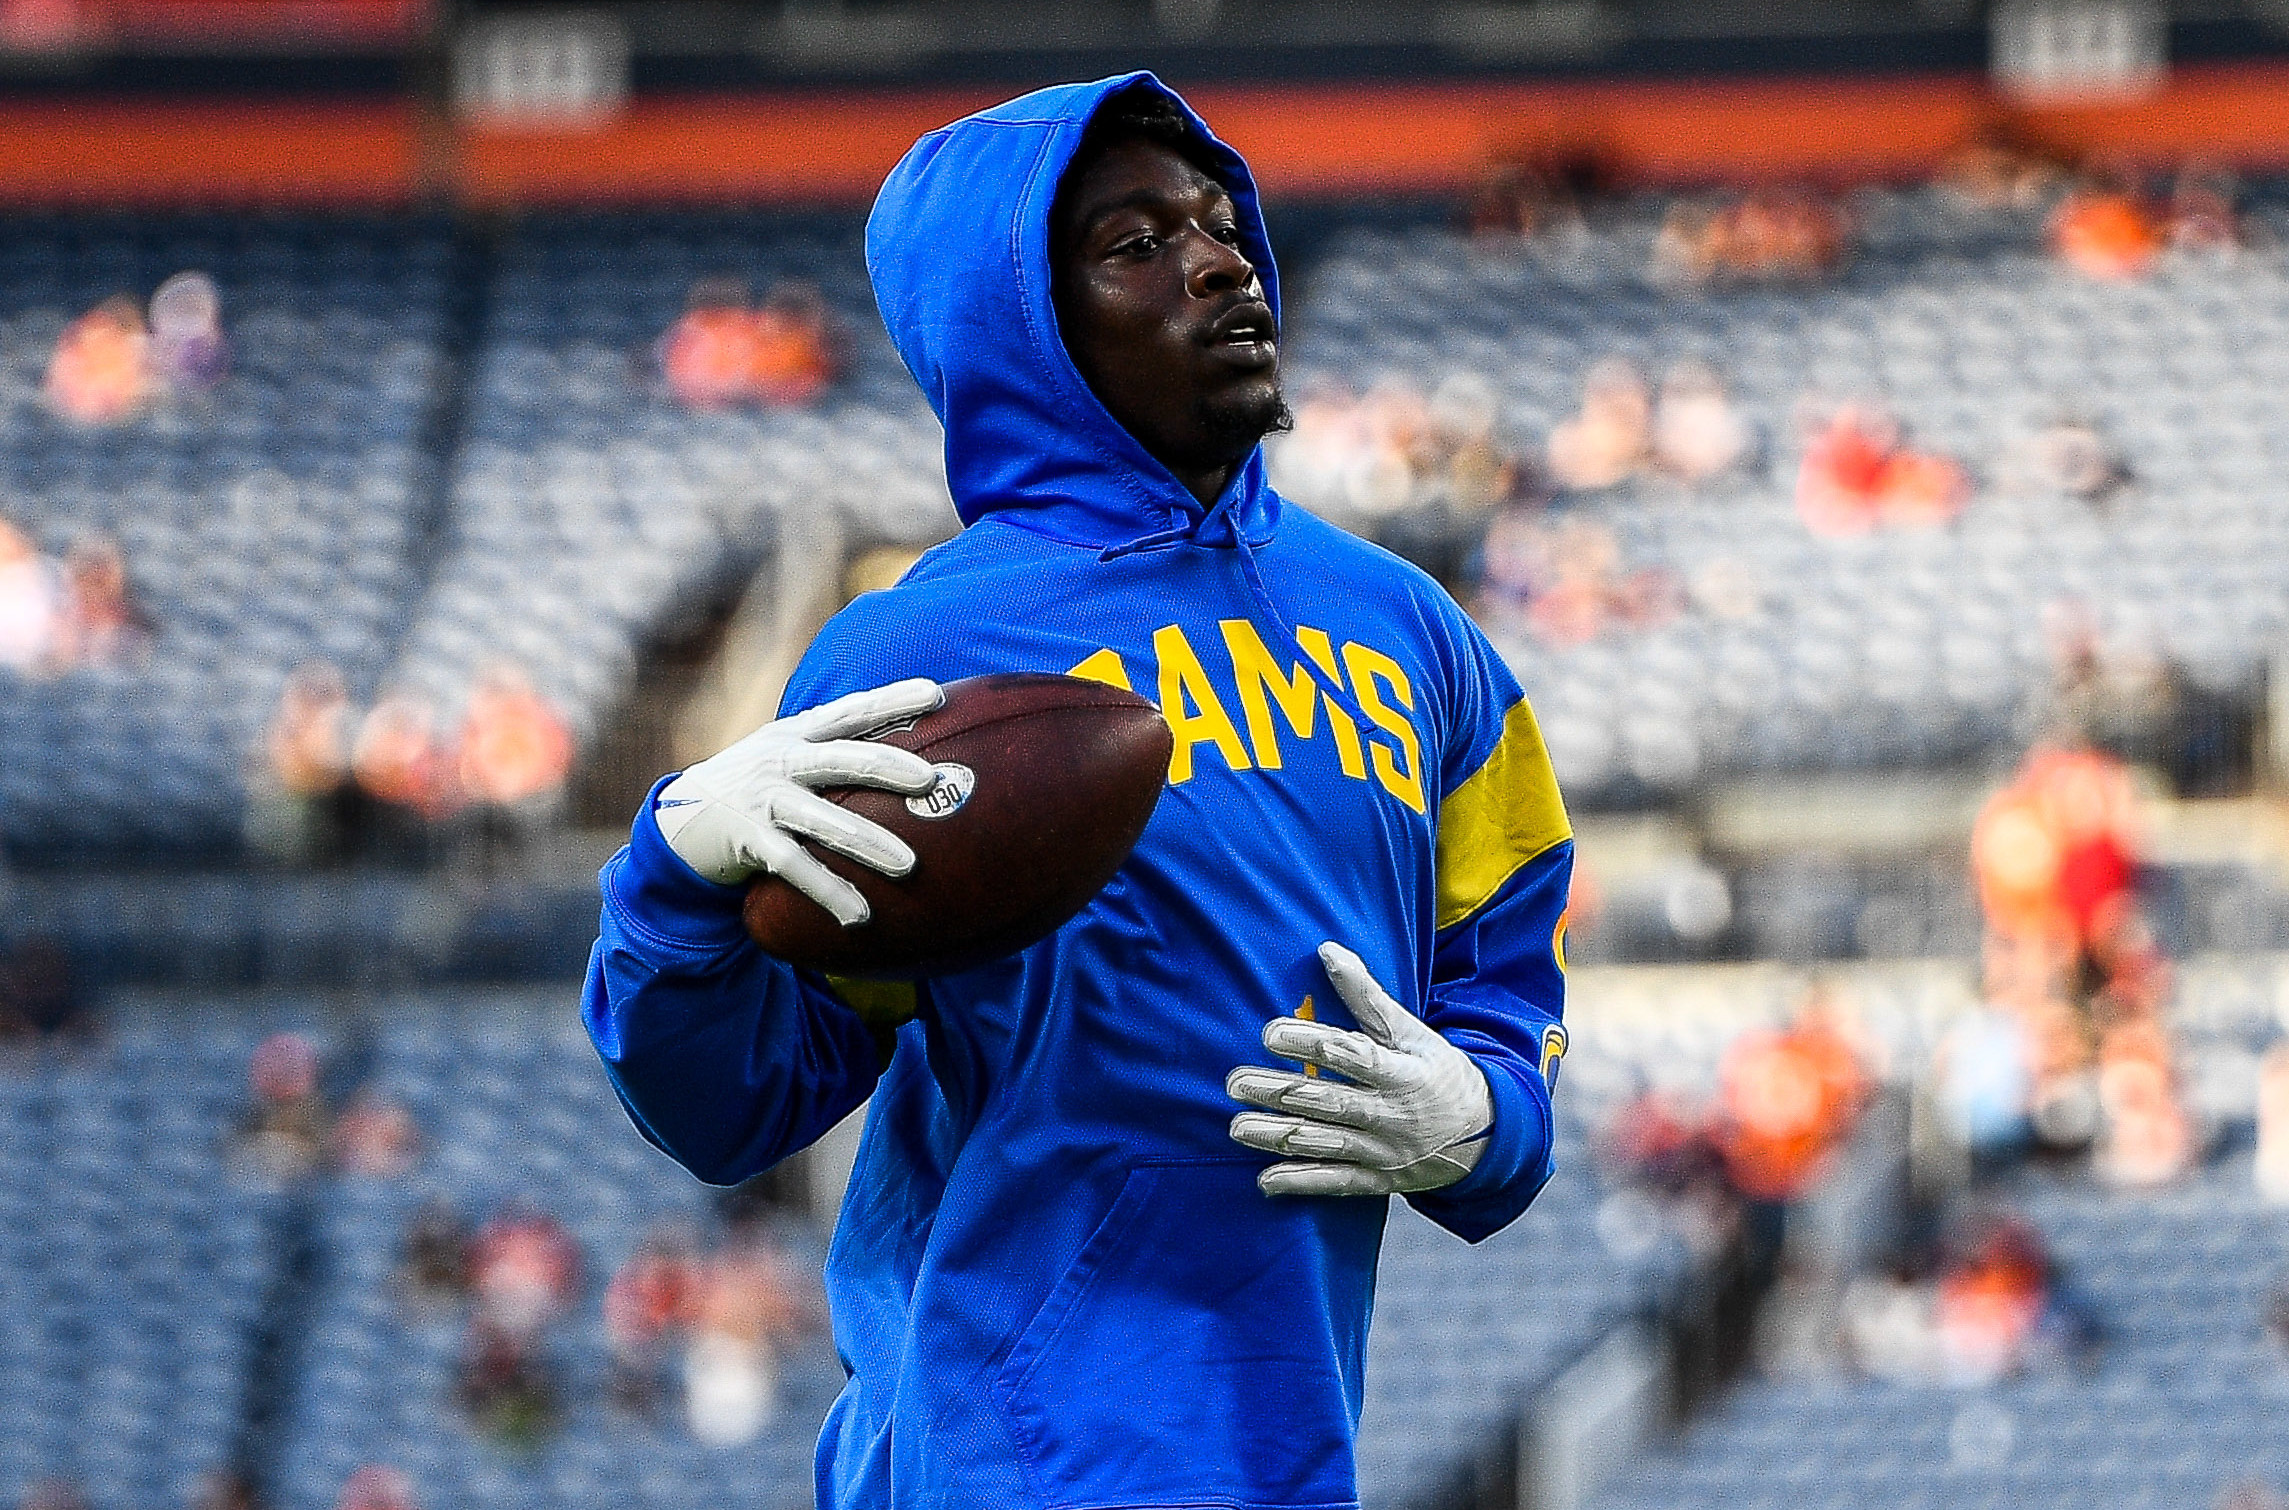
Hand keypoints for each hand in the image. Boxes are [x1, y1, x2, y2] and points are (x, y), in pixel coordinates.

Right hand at [653, 678, 943, 925]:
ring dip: (868, 843)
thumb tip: (907, 750)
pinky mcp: (749, 838)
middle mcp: (783, 761)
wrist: (680, 817)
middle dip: (888, 767)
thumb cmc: (753, 783)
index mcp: (798, 734)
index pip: (852, 712)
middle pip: (843, 759)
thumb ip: (831, 746)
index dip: (893, 700)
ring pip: (824, 820)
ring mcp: (765, 799)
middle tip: (929, 778)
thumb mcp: (785, 752)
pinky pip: (794, 866)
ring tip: (908, 865)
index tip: (936, 694)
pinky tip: (859, 915)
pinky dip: (828, 890)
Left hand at [1226, 941, 1491, 1196]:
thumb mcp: (1412, 1032)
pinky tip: (1265, 1180)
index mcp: (1403, 1072)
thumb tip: (1327, 950)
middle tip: (1234, 1082)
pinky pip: (1337, 1183)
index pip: (1352, 1055)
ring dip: (1279, 1137)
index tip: (1269, 1033)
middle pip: (1329, 1102)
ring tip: (1237, 1128)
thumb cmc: (1438, 1072)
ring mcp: (1385, 1152)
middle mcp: (1392, 1114)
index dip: (1310, 1043)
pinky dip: (1302, 1182)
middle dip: (1279, 1093)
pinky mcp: (1379, 1180)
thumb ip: (1367, 996)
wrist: (1485, 1135)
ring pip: (1325, 1144)